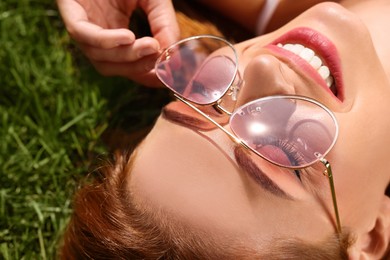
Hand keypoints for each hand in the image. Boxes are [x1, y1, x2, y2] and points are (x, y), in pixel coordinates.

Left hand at [56, 0, 179, 85]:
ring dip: (127, 57)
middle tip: (159, 58)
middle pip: (113, 67)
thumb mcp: (156, 2)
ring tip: (150, 46)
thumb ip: (165, 27)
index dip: (147, 76)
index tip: (166, 76)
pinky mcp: (70, 12)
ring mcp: (83, 26)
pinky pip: (84, 35)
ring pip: (99, 58)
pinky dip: (107, 41)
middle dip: (138, 68)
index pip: (128, 66)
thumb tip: (173, 57)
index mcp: (115, 34)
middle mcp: (97, 35)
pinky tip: (128, 37)